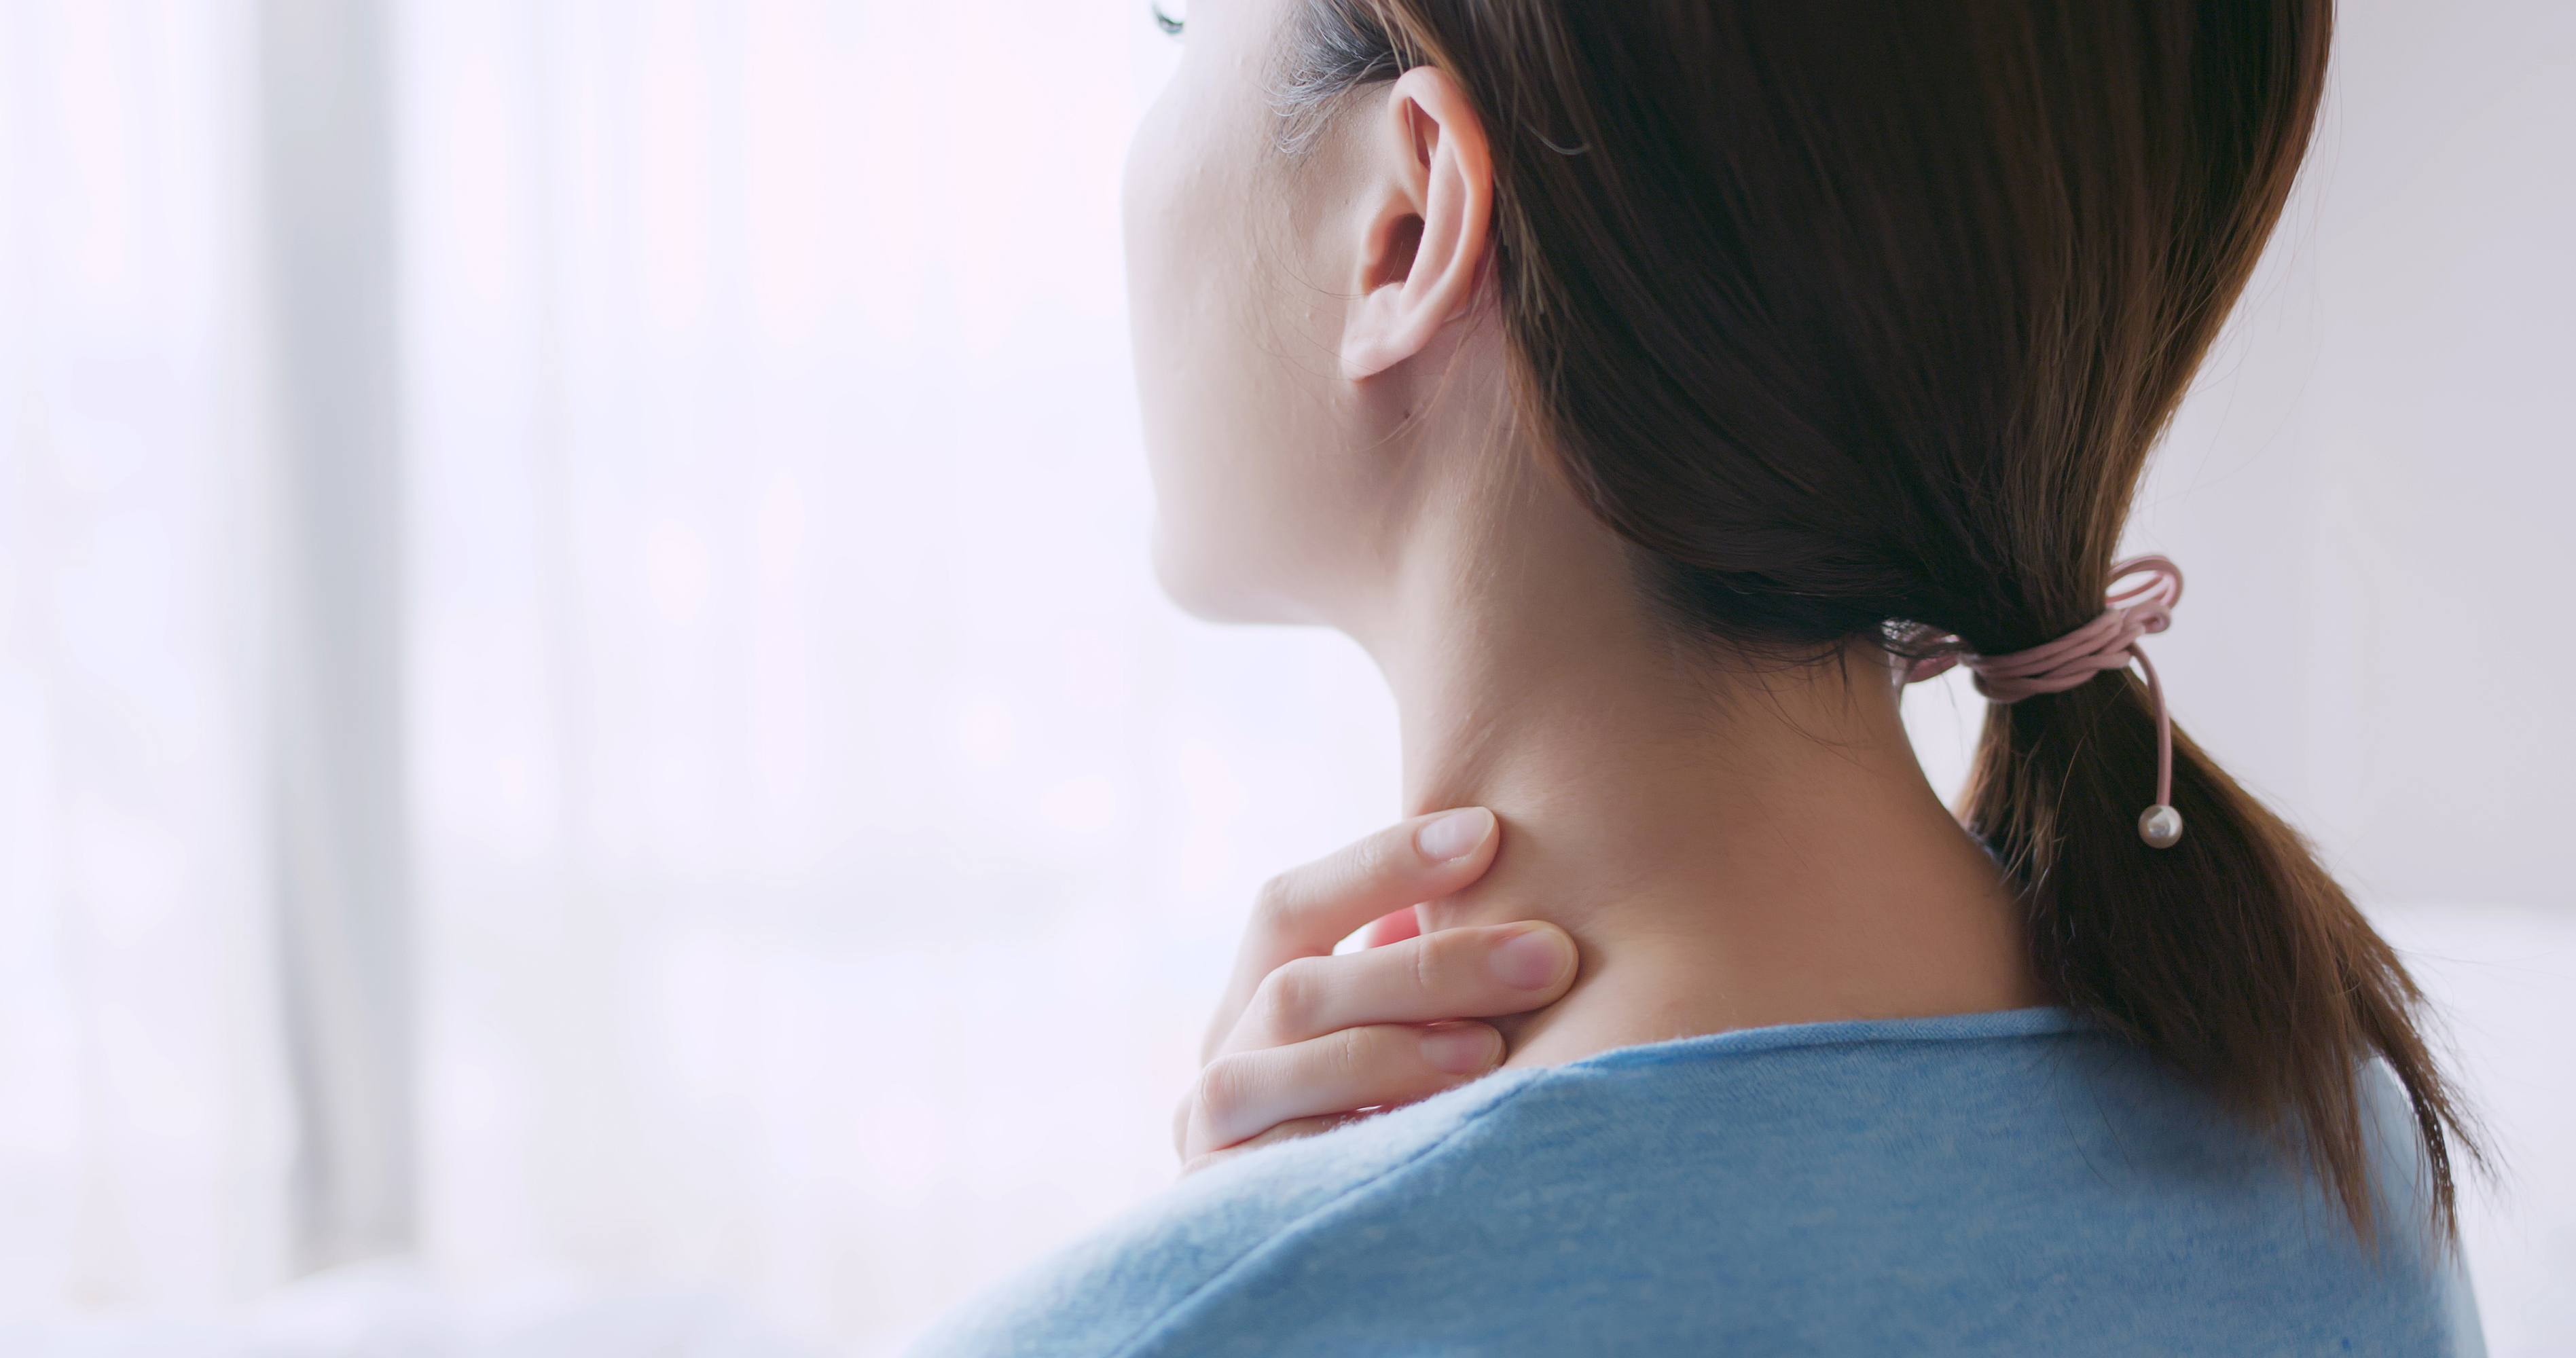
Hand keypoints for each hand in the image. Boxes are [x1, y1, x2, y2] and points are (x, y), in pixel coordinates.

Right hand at [1173, 807, 1577, 1174]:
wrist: (1341, 1274)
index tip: (1489, 831)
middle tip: (1550, 954)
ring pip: (1278, 1063)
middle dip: (1432, 964)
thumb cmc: (1401, 1126)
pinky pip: (1282, 1159)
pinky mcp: (1224, 1204)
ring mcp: (1211, 1135)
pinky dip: (1360, 1134)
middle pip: (1302, 984)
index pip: (1290, 905)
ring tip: (1494, 1051)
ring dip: (1391, 1050)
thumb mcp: (1402, 1040)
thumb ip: (1420, 971)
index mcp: (1255, 1001)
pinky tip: (1443, 1133)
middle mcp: (1220, 1059)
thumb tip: (1501, 862)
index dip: (1384, 861)